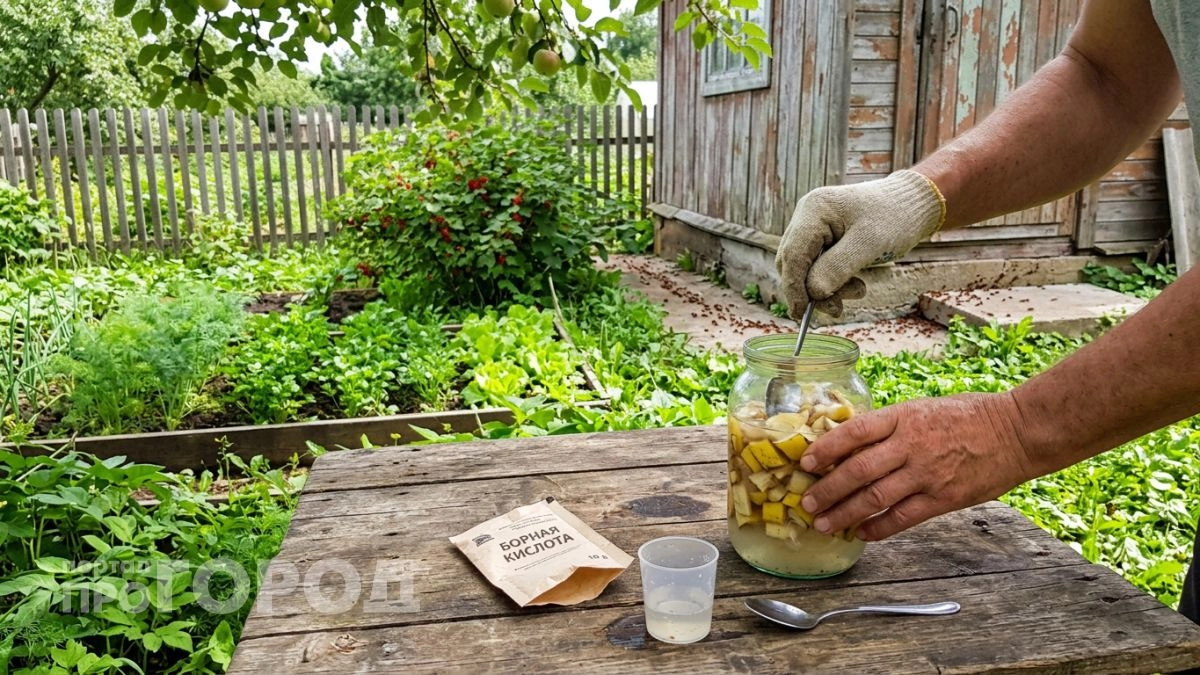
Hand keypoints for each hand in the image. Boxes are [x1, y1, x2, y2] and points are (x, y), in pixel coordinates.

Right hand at [774, 170, 944, 317]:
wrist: (914, 204)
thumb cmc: (896, 218)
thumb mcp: (870, 244)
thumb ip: (838, 268)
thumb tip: (812, 294)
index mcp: (814, 210)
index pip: (793, 255)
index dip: (794, 287)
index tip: (802, 315)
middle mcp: (807, 216)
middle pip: (794, 263)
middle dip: (812, 290)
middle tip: (837, 308)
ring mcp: (814, 227)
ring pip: (805, 268)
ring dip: (826, 288)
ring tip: (859, 290)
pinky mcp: (824, 238)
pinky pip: (818, 266)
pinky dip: (833, 281)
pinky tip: (855, 284)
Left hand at [797, 392, 1037, 540]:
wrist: (1016, 431)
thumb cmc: (969, 415)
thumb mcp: (923, 408)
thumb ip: (891, 427)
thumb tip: (852, 443)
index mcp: (904, 417)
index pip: (855, 431)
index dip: (826, 447)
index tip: (806, 461)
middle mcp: (911, 445)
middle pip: (858, 470)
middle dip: (828, 489)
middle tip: (807, 502)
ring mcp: (927, 473)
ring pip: (876, 498)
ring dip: (846, 513)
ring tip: (825, 523)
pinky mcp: (943, 498)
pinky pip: (903, 518)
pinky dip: (879, 528)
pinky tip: (862, 533)